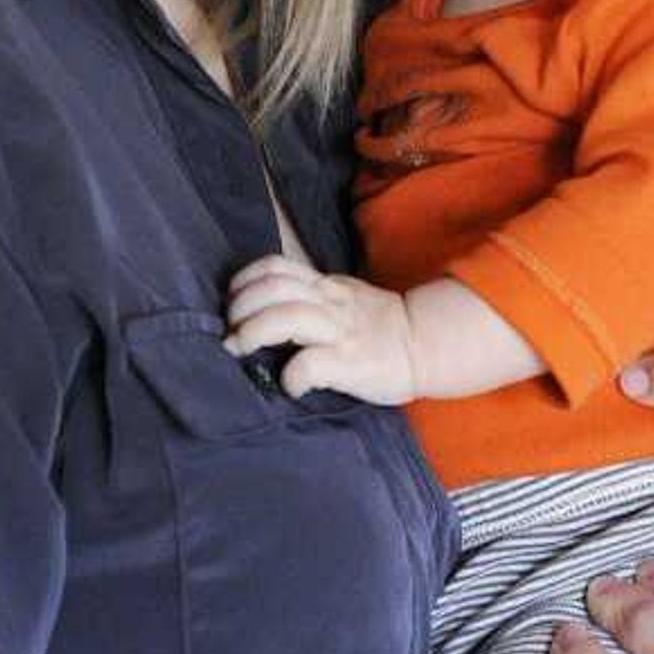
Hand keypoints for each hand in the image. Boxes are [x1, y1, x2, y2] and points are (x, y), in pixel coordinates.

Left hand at [224, 255, 416, 402]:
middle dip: (240, 309)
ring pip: (286, 317)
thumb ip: (308, 297)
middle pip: (273, 288)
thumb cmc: (376, 327)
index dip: (245, 281)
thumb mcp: (341, 298)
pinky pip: (310, 365)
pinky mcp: (349, 363)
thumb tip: (260, 311)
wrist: (423, 344)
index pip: (276, 267)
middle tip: (230, 332)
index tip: (231, 302)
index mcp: (324, 286)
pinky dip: (290, 376)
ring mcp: (339, 332)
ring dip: (253, 332)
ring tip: (241, 351)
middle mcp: (329, 302)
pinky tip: (289, 386)